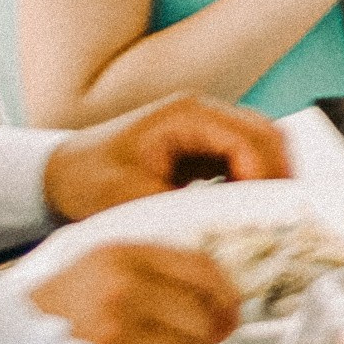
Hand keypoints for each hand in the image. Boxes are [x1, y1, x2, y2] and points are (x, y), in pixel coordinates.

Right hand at [26, 246, 239, 343]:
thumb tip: (231, 307)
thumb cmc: (60, 309)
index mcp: (122, 257)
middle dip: (198, 343)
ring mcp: (113, 343)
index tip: (230, 316)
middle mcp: (120, 294)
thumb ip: (163, 273)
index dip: (227, 300)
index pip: (204, 273)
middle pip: (204, 327)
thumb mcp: (104, 268)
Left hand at [44, 96, 289, 221]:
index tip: (268, 214)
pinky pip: (246, 162)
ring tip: (269, 223)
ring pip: (263, 148)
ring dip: (270, 182)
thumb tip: (223, 228)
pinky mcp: (205, 150)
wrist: (61, 173)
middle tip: (282, 222)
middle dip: (279, 178)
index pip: (249, 138)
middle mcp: (203, 115)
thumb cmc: (86, 177)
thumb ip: (177, 208)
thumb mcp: (126, 197)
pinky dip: (255, 186)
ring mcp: (206, 130)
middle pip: (267, 137)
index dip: (265, 175)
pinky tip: (248, 217)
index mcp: (187, 115)